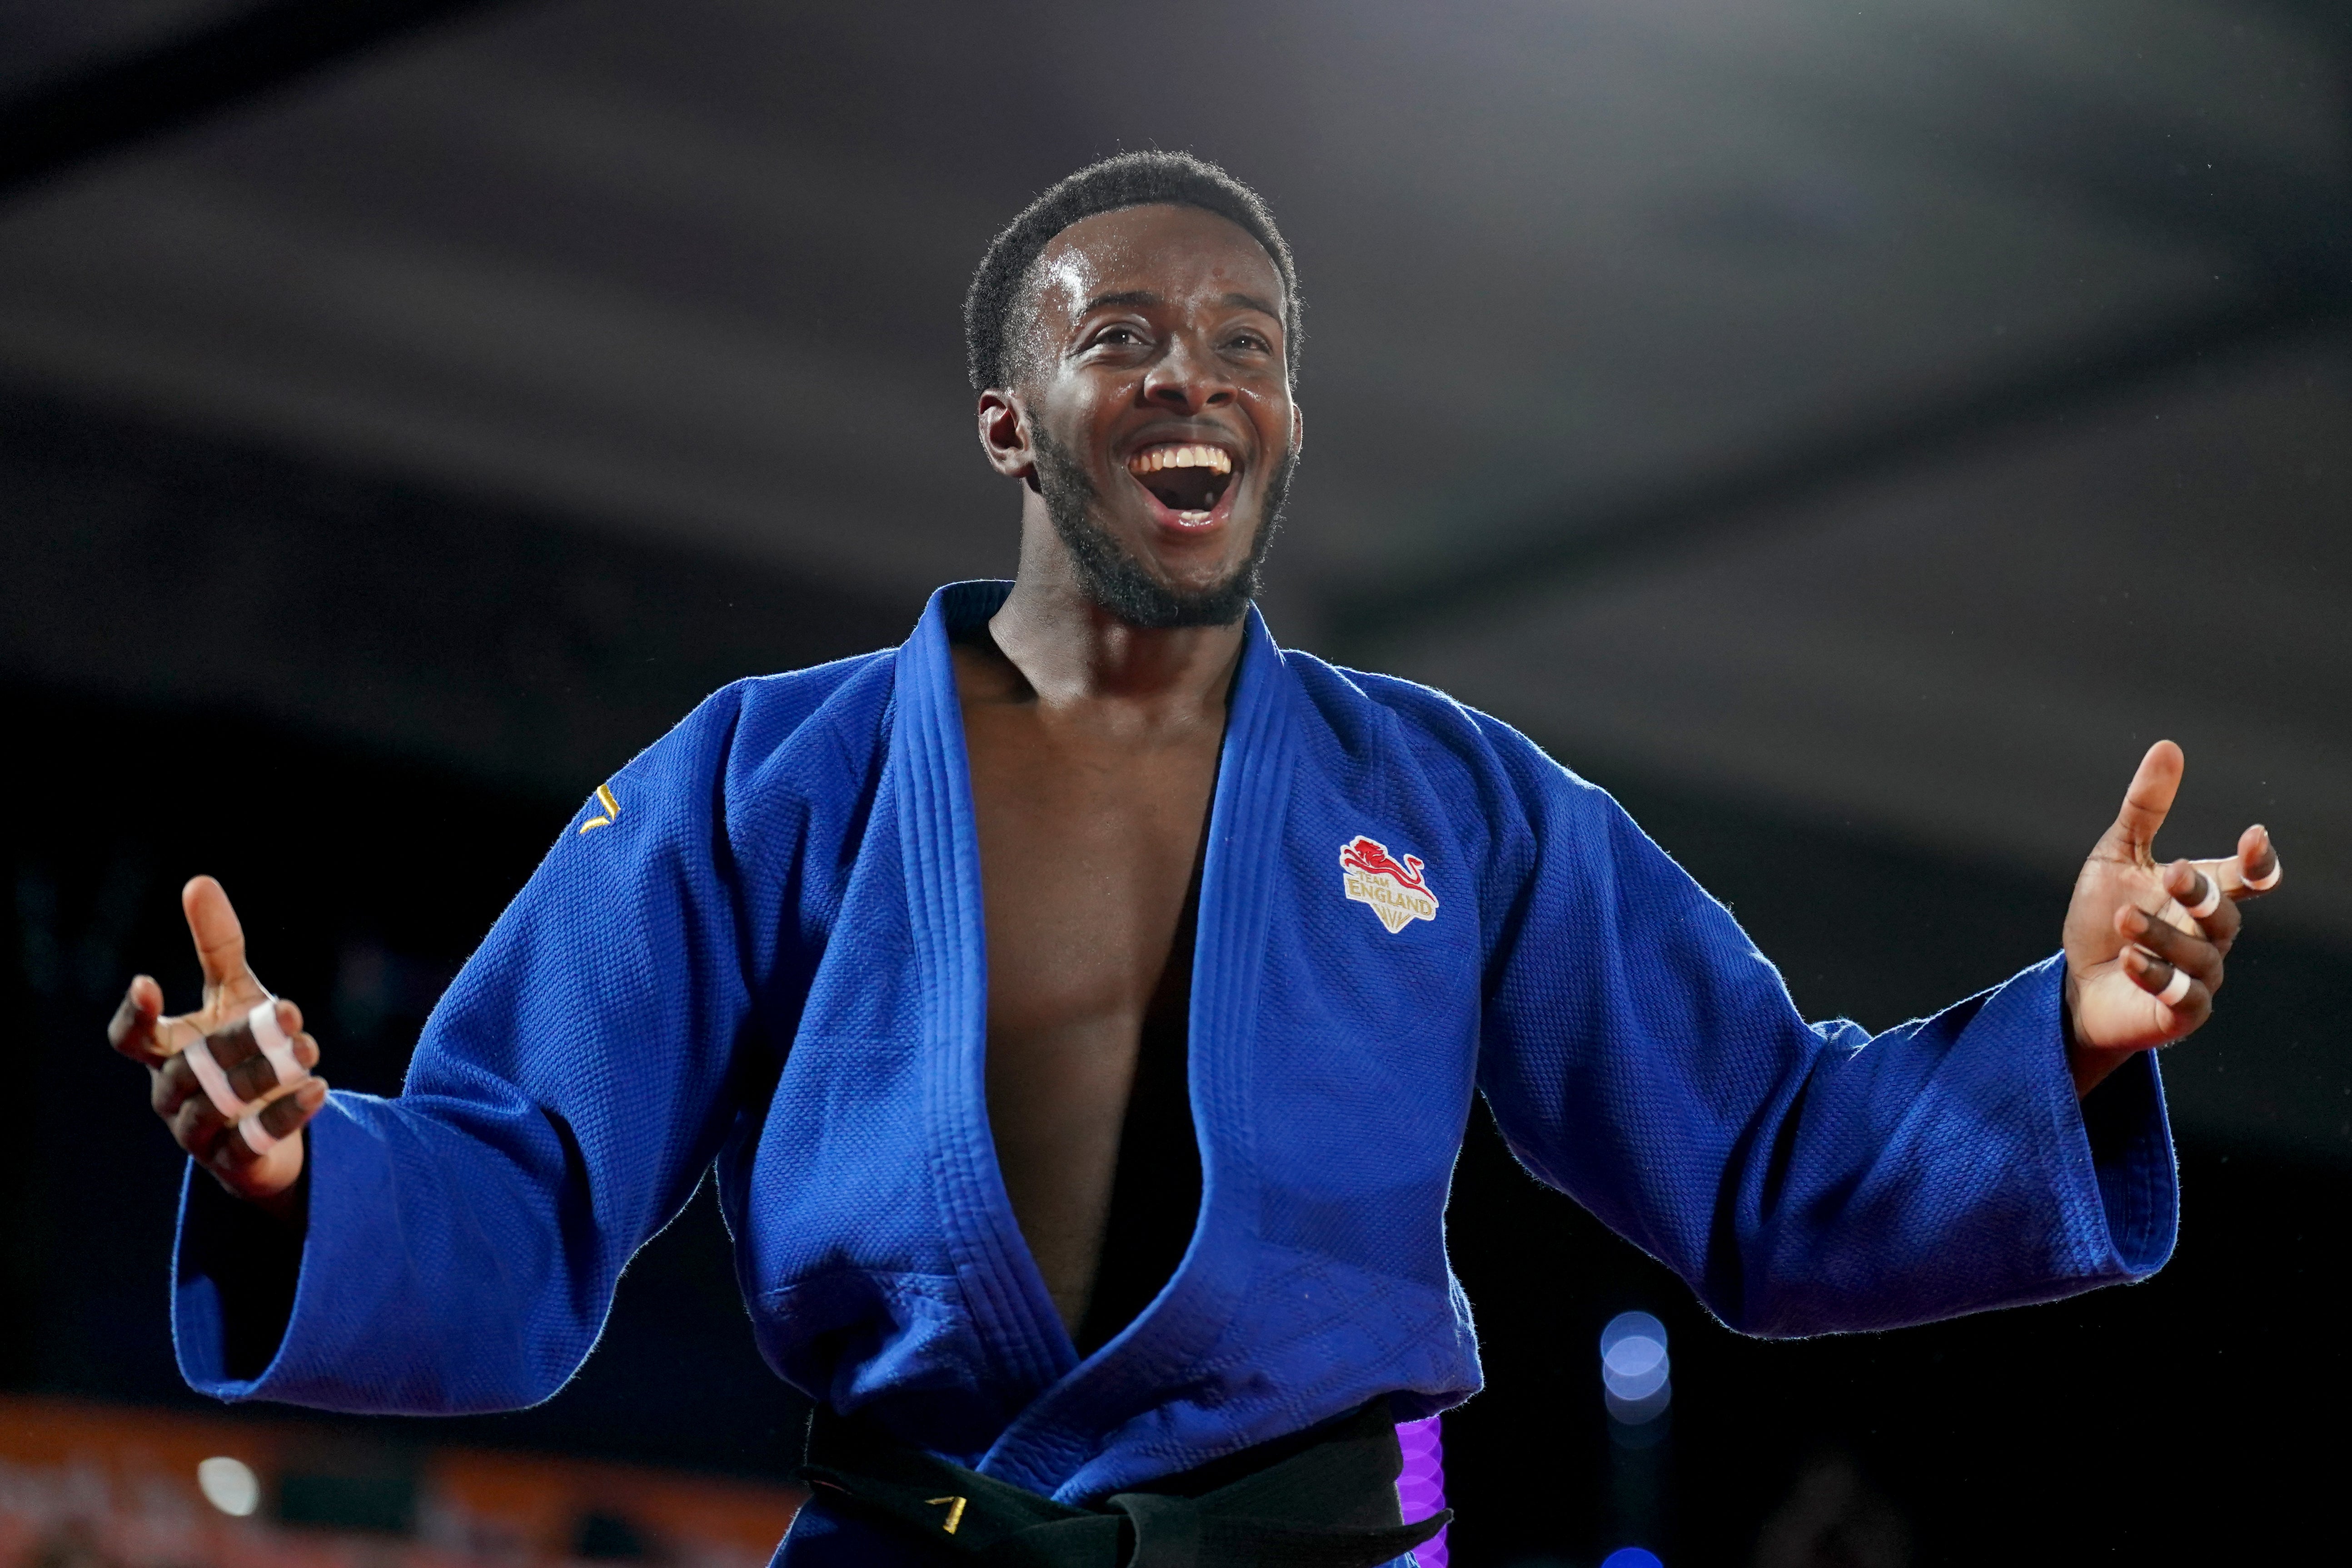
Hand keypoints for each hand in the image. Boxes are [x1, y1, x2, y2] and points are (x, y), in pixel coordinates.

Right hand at [107, 876, 327, 1219]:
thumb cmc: (243, 1050)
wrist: (273, 1124)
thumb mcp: (236, 994)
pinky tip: (319, 1089)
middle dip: (239, 1039)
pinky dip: (285, 1115)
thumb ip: (217, 947)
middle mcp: (173, 1094)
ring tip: (310, 1049)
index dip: (134, 1013)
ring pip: (217, 1104)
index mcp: (165, 1053)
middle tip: (289, 1012)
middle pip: (190, 1066)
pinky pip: (252, 1141)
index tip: (148, 980)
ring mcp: (198, 1131)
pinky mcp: (233, 1161)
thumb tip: (198, 882)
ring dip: (266, 1074)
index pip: (130, 1038)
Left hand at [2063, 741, 2279, 1096]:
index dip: (2258, 861)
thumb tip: (2169, 747)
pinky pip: (2184, 996)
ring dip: (2161, 935)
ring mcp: (2201, 976)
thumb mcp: (2116, 856)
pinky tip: (2130, 961)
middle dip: (2201, 892)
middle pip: (2224, 913)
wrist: (2076, 983)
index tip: (2253, 838)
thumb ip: (2146, 808)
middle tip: (2172, 872)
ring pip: (2200, 954)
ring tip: (2123, 920)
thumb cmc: (2102, 918)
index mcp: (2203, 896)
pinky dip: (2158, 977)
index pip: (2249, 878)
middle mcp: (2210, 935)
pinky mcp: (2183, 1013)